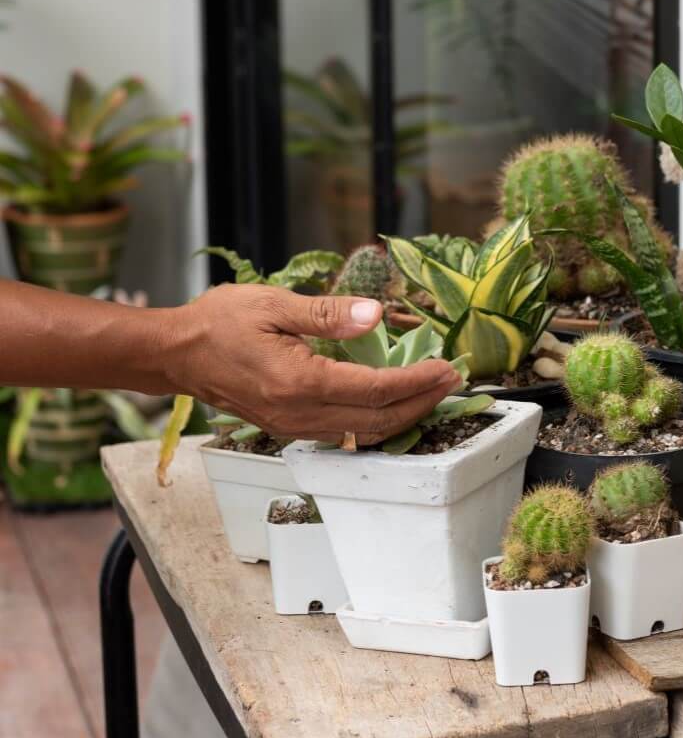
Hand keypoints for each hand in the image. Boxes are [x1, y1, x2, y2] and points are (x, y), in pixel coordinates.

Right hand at [166, 284, 461, 444]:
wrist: (176, 353)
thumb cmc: (220, 323)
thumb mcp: (275, 304)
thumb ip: (329, 313)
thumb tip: (375, 315)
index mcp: (299, 383)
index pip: (374, 390)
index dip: (416, 382)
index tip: (446, 368)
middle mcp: (299, 414)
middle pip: (376, 419)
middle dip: (421, 402)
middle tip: (452, 381)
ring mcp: (293, 426)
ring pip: (362, 433)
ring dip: (402, 416)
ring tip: (431, 392)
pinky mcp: (288, 427)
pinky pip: (342, 433)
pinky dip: (375, 422)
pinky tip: (391, 404)